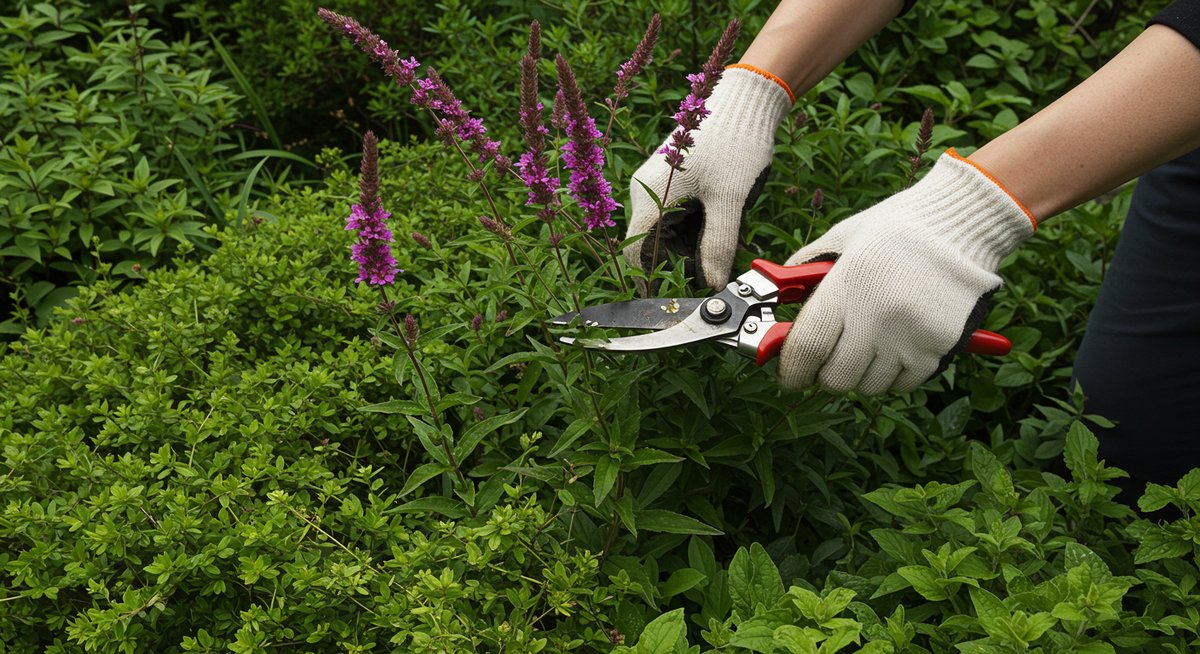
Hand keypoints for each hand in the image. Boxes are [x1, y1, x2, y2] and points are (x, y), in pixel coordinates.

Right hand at [624, 67, 791, 289]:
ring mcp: (659, 185)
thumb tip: (713, 285)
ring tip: (726, 238)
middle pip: (654, 245)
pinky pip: (679, 216)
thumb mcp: (730, 199)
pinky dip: (698, 227)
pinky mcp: (674, 181)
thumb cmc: (735, 143)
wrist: (746, 98)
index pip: (637, 253)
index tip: (683, 290)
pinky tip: (722, 222)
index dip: (656, 278)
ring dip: (693, 245)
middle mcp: (646, 191)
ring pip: (669, 232)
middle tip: (717, 265)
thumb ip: (718, 245)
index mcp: (650, 196)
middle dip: (683, 261)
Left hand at [778, 149, 1036, 394]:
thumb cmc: (895, 229)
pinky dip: (890, 376)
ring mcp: (910, 336)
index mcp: (848, 286)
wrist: (961, 223)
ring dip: (858, 375)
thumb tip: (775, 301)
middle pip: (835, 378)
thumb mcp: (841, 240)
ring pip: (868, 386)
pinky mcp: (938, 348)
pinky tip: (891, 348)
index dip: (791, 370)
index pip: (807, 348)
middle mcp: (878, 316)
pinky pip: (901, 385)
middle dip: (823, 375)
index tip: (788, 375)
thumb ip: (803, 272)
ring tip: (863, 346)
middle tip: (825, 361)